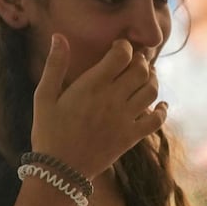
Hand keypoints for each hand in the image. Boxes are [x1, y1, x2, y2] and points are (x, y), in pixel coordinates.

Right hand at [31, 35, 166, 178]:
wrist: (59, 170)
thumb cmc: (48, 131)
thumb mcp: (44, 96)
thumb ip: (55, 65)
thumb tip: (59, 36)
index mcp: (91, 86)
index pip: (121, 55)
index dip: (125, 46)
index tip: (120, 47)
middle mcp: (112, 100)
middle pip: (140, 70)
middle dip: (141, 60)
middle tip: (136, 60)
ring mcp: (124, 119)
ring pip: (151, 91)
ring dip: (153, 80)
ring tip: (147, 77)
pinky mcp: (131, 137)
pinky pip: (156, 120)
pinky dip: (162, 110)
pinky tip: (160, 105)